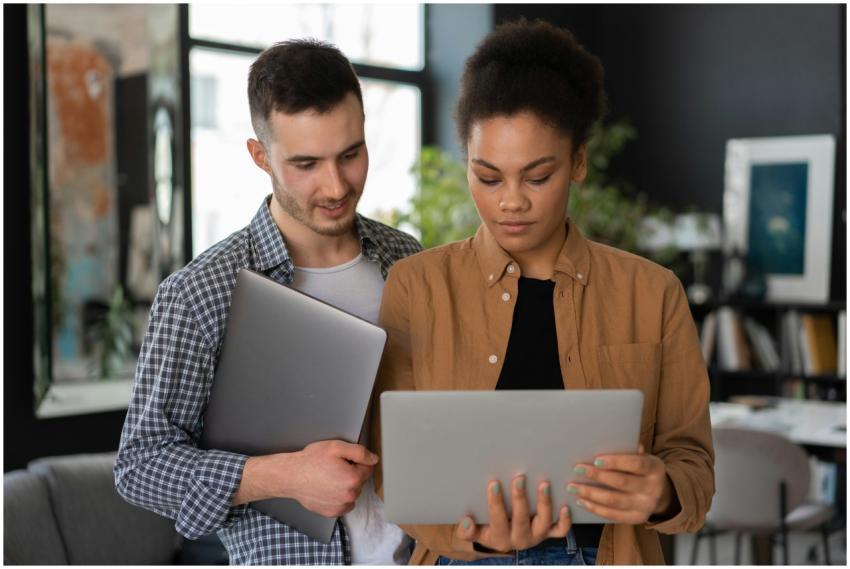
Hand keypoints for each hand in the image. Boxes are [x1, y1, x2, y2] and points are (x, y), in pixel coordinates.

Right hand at [234, 440, 377, 516]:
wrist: (291, 476)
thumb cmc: (311, 460)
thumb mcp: (336, 447)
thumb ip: (359, 452)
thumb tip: (374, 459)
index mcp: (353, 479)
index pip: (368, 468)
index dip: (357, 461)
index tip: (344, 460)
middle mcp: (349, 496)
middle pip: (360, 481)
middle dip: (351, 473)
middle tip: (334, 467)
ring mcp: (340, 506)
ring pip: (352, 493)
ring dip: (345, 486)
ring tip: (329, 478)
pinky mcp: (331, 513)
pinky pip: (343, 504)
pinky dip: (338, 497)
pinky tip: (327, 488)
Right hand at [455, 475, 571, 552]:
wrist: (502, 538)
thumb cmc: (486, 527)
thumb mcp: (475, 531)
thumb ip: (467, 530)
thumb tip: (466, 521)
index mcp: (500, 539)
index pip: (497, 521)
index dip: (495, 504)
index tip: (493, 484)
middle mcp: (520, 539)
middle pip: (521, 520)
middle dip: (520, 499)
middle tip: (519, 478)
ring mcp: (536, 536)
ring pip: (543, 523)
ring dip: (544, 504)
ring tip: (543, 485)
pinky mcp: (548, 533)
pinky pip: (561, 530)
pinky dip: (565, 520)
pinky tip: (565, 505)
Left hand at [567, 445, 675, 523]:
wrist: (661, 492)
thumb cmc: (643, 469)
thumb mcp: (643, 457)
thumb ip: (629, 451)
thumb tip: (611, 441)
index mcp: (655, 469)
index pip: (635, 464)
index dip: (616, 462)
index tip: (596, 460)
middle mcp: (652, 489)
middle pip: (621, 482)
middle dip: (597, 476)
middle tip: (577, 469)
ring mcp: (645, 506)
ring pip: (614, 501)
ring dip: (591, 494)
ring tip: (573, 487)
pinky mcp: (636, 518)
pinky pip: (613, 515)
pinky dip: (595, 508)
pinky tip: (582, 501)